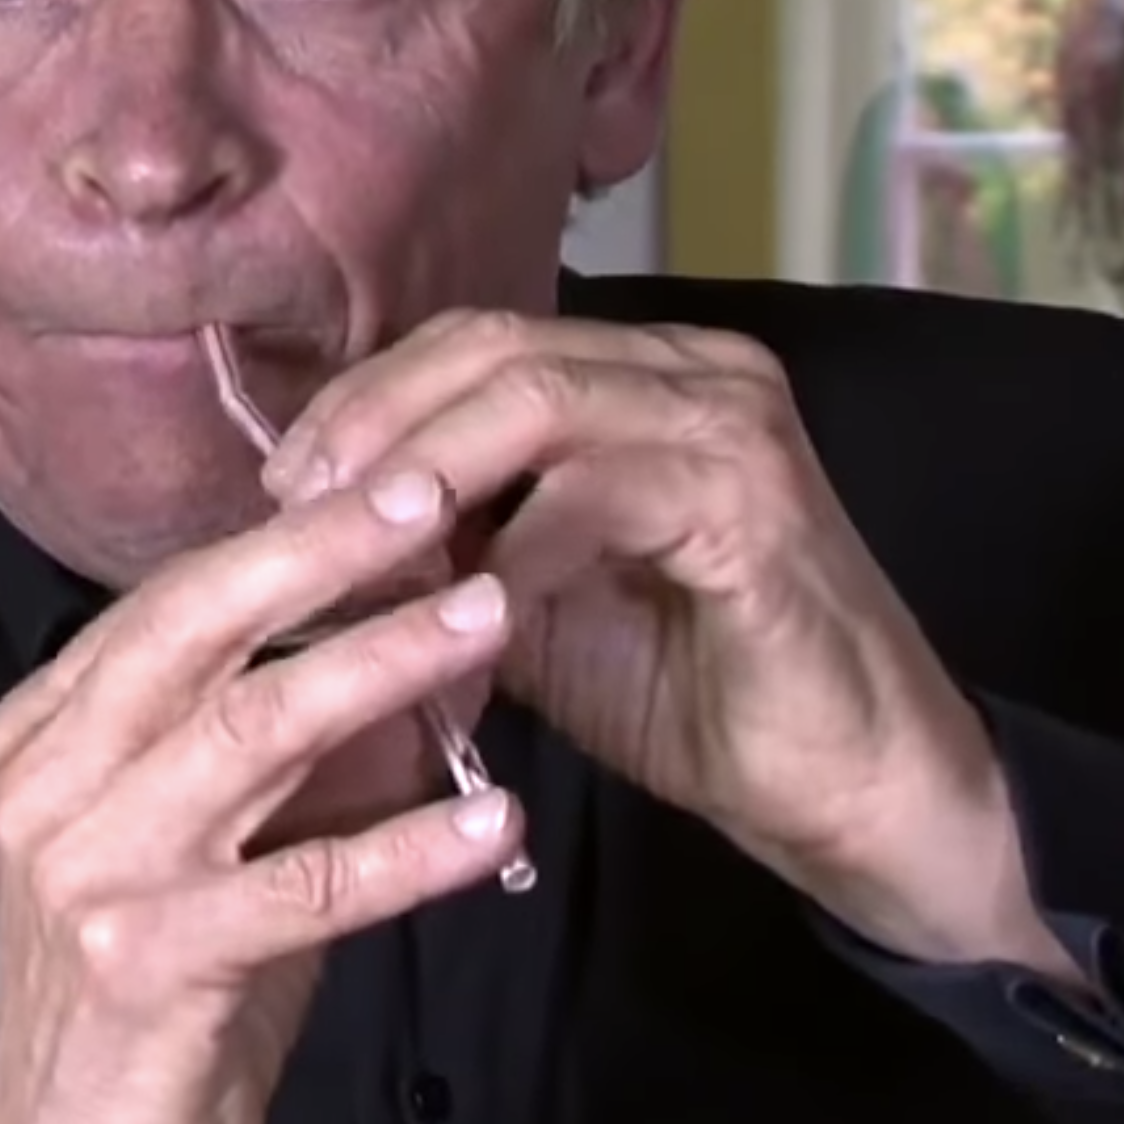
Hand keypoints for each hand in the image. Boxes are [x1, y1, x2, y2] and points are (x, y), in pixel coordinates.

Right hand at [0, 472, 528, 1123]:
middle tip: (436, 491)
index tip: (400, 477)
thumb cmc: (155, 1000)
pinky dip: (408, 848)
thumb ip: (302, 753)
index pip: (172, 600)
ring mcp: (88, 871)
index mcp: (43, 733)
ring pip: (250, 731)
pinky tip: (493, 818)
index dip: (289, 536)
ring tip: (488, 618)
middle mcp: (47, 782)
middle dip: (321, 553)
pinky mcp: (147, 965)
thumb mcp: (215, 848)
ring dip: (382, 666)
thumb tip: (430, 642)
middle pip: (194, 629)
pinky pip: (303, 886)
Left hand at [267, 311, 1074, 975]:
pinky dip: (510, 547)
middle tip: (295, 503)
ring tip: (354, 548)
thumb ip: (447, 541)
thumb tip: (314, 520)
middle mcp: (691, 367)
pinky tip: (461, 611)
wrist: (843, 783)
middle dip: (374, 422)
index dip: (364, 398)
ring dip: (424, 472)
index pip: (471, 340)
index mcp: (638, 374)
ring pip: (534, 396)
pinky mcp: (753, 494)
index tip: (280, 478)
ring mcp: (730, 419)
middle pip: (490, 345)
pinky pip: (595, 489)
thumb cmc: (687, 690)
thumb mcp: (531, 601)